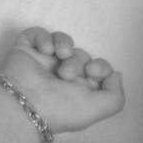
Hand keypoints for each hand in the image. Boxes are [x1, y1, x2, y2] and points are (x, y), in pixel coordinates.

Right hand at [0, 27, 124, 133]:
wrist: (25, 103)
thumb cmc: (62, 109)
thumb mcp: (99, 108)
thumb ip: (117, 96)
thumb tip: (117, 75)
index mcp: (80, 89)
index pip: (98, 68)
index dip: (101, 66)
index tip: (93, 72)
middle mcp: (63, 75)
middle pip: (82, 55)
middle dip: (78, 62)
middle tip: (66, 75)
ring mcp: (44, 62)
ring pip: (63, 41)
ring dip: (65, 45)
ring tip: (59, 56)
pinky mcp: (26, 50)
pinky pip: (39, 33)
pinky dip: (44, 37)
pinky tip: (44, 50)